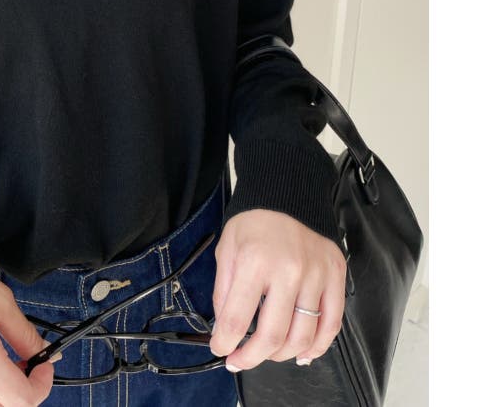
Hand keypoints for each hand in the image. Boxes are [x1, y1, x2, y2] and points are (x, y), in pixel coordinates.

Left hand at [208, 209, 346, 370]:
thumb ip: (224, 291)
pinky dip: (317, 347)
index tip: (220, 350)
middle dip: (251, 357)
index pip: (237, 318)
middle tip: (240, 360)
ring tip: (267, 353)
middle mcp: (288, 270)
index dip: (225, 343)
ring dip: (281, 355)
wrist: (287, 196)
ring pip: (302, 337)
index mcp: (255, 262)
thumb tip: (224, 329)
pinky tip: (302, 353)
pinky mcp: (336, 277)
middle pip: (272, 335)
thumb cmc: (254, 223)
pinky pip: (331, 325)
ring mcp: (316, 276)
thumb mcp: (227, 249)